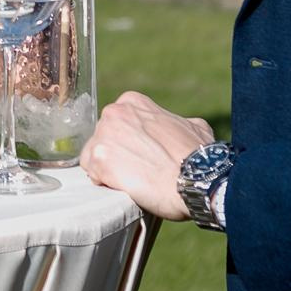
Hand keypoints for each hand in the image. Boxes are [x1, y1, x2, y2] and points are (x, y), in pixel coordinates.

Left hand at [80, 91, 214, 220]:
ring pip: (93, 156)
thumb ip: (174, 123)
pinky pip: (92, 174)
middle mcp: (114, 113)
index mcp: (132, 102)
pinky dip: (104, 183)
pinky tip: (124, 188)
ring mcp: (104, 135)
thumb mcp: (192, 126)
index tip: (138, 156)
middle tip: (135, 171)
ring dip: (107, 170)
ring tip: (131, 182)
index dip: (126, 143)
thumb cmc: (198, 155)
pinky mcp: (99, 159)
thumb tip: (179, 129)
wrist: (196, 178)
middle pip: (102, 138)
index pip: (116, 124)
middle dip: (115, 156)